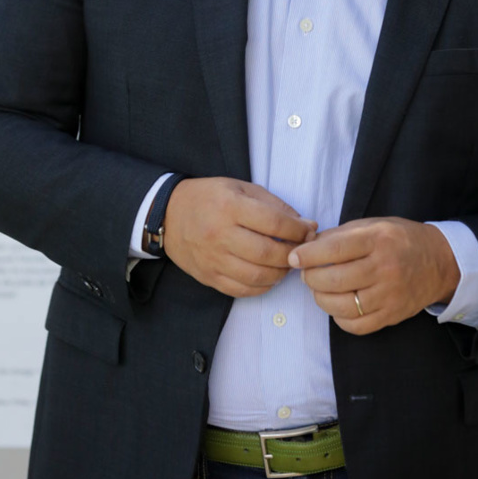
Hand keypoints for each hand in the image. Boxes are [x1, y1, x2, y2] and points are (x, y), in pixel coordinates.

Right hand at [164, 177, 316, 295]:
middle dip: (293, 254)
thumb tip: (306, 225)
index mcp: (230, 206)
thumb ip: (274, 205)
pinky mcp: (208, 276)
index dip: (298, 230)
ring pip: (257, 276)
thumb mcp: (241, 188)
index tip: (309, 230)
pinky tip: (269, 276)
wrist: (168, 214)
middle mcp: (220, 234)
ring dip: (281, 273)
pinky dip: (262, 287)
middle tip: (302, 250)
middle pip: (268, 252)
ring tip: (287, 264)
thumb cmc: (209, 197)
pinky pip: (242, 290)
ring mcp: (213, 258)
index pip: (274, 222)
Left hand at [288, 217, 459, 334]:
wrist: (439, 262)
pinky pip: (355, 325)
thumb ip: (341, 235)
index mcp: (378, 239)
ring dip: (321, 298)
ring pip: (341, 305)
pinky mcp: (392, 315)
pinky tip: (338, 305)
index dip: (308, 255)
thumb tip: (307, 246)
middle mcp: (385, 268)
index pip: (335, 249)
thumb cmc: (400, 240)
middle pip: (334, 279)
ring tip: (320, 288)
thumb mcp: (374, 225)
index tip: (294, 258)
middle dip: (311, 277)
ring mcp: (389, 295)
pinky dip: (339, 317)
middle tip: (306, 273)